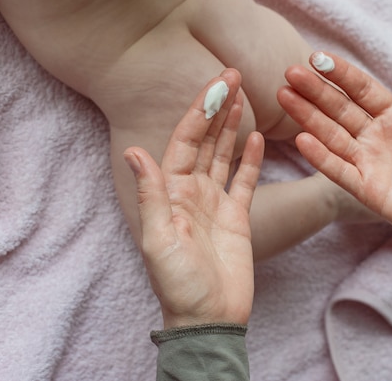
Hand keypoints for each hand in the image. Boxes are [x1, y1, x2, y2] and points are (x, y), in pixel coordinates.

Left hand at [124, 69, 263, 328]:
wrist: (207, 317)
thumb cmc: (177, 283)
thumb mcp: (158, 238)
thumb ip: (151, 194)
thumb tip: (134, 151)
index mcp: (171, 192)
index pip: (185, 140)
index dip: (199, 111)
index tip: (216, 84)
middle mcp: (191, 191)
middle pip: (205, 139)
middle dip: (217, 107)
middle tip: (231, 74)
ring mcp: (215, 202)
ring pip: (224, 154)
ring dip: (232, 125)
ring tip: (243, 95)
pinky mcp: (237, 216)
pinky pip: (245, 180)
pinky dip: (251, 158)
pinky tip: (257, 137)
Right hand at [277, 50, 391, 251]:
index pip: (362, 90)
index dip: (341, 74)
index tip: (318, 57)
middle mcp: (376, 137)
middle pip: (339, 109)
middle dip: (315, 91)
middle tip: (290, 72)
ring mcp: (368, 162)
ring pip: (331, 135)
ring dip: (307, 117)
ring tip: (284, 96)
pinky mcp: (366, 188)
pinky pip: (339, 170)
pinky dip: (321, 156)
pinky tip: (302, 139)